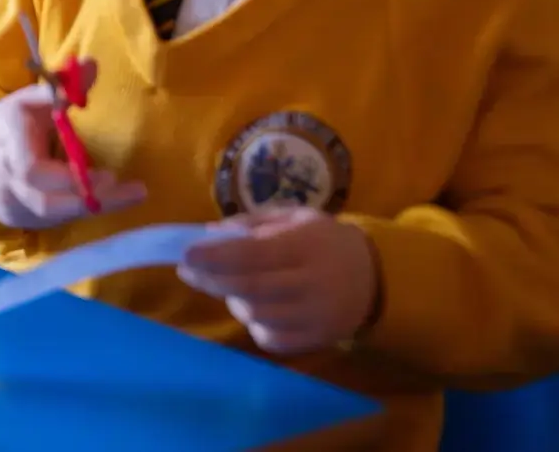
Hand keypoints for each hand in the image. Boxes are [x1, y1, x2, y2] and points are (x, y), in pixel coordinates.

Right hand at [0, 62, 145, 228]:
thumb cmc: (12, 122)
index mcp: (7, 143)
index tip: (110, 175)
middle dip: (91, 199)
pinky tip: (103, 200)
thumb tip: (92, 64)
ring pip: (52, 217)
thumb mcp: (34, 99)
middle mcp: (5, 179)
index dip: (70, 177)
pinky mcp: (18, 221)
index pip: (32, 169)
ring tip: (128, 195)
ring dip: (92, 208)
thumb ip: (64, 86)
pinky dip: (79, 212)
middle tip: (135, 191)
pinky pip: (52, 224)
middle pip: (45, 203)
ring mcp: (10, 204)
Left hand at [177, 206, 379, 354]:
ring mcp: (316, 316)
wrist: (373, 277)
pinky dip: (253, 323)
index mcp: (306, 245)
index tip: (185, 253)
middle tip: (187, 270)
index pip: (252, 254)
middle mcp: (312, 283)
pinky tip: (256, 305)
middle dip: (210, 279)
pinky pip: (269, 338)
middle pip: (249, 288)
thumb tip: (208, 234)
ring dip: (232, 299)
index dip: (214, 256)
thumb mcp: (293, 217)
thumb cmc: (323, 241)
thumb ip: (251, 223)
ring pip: (255, 315)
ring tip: (230, 283)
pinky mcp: (316, 340)